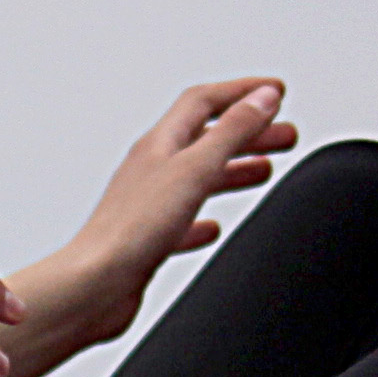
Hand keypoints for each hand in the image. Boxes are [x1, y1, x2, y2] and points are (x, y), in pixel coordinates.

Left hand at [28, 78, 296, 351]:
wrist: (94, 286)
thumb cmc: (130, 231)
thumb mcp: (194, 170)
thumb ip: (231, 132)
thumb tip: (262, 97)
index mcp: (159, 145)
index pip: (204, 101)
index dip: (242, 92)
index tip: (275, 90)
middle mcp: (151, 170)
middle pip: (206, 138)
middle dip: (248, 131)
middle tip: (283, 133)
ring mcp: (148, 205)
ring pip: (198, 178)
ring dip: (233, 169)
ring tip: (263, 169)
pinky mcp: (147, 241)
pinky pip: (182, 221)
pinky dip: (204, 217)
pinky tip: (213, 227)